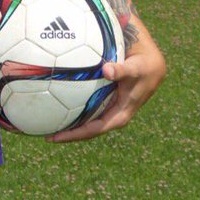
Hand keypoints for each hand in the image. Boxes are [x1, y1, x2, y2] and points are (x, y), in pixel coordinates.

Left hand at [47, 29, 166, 142]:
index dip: (76, 134)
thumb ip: (122, 70)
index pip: (95, 129)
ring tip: (47, 123)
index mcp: (121, 114)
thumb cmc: (144, 66)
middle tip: (46, 135)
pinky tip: (55, 100)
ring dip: (69, 122)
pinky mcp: (105, 97)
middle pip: (88, 128)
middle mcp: (113, 113)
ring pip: (86, 119)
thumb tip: (106, 70)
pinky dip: (72, 106)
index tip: (57, 137)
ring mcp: (109, 106)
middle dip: (69, 133)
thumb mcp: (136, 69)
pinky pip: (86, 105)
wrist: (152, 62)